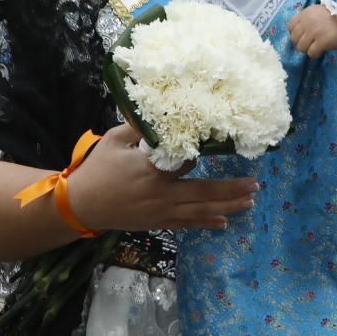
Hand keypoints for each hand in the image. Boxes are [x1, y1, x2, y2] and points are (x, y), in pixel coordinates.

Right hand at [63, 124, 259, 231]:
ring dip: (227, 207)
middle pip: (203, 193)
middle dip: (231, 190)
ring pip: (200, 211)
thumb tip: (159, 111)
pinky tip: (224, 221)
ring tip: (249, 202)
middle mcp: (161, 193)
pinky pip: (187, 224)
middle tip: (255, 185)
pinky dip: (206, 223)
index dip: (200, 155)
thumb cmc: (97, 170)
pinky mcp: (157, 223)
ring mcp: (160, 211)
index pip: (185, 162)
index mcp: (151, 170)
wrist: (80, 205)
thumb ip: (137, 127)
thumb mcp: (113, 141)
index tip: (220, 143)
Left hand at [287, 4, 336, 56]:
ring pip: (301, 47)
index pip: (291, 27)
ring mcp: (313, 33)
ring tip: (316, 48)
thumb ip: (308, 19)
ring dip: (308, 49)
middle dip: (301, 43)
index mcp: (305, 14)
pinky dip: (315, 54)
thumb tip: (301, 32)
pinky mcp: (321, 42)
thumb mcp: (319, 12)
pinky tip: (321, 51)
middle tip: (310, 44)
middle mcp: (307, 23)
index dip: (295, 34)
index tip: (303, 37)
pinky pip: (311, 53)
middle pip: (294, 39)